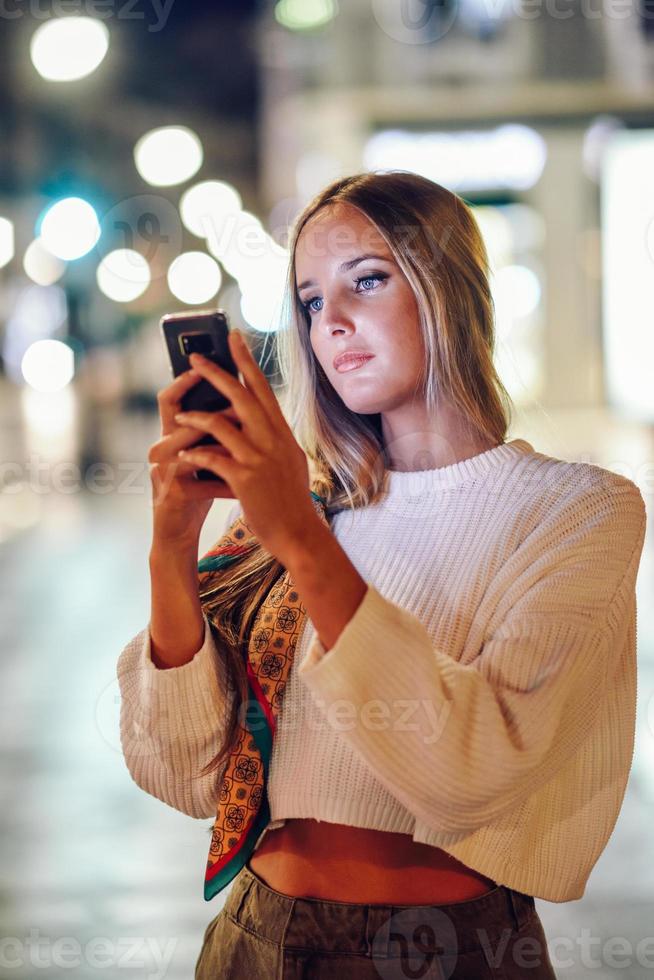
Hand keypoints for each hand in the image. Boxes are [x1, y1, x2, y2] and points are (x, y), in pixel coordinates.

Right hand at [148, 365, 241, 548]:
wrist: (178, 532)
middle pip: (181, 418)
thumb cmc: (197, 489)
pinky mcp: (173, 494)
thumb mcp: (207, 457)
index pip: (169, 399)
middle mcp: (161, 448)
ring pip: (191, 447)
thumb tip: (244, 402)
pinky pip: (205, 482)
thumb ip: (216, 433)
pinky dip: (228, 482)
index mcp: (170, 436)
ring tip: (245, 441)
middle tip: (236, 401)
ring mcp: (163, 471)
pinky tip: (246, 484)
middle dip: (210, 408)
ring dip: (220, 444)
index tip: (205, 363)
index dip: (183, 379)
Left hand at [172, 330, 317, 562]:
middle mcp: (272, 439)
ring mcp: (259, 458)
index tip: (234, 337)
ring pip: (221, 424)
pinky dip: (195, 454)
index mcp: (282, 432)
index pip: (262, 388)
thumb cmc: (291, 500)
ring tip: (178, 417)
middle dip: (215, 372)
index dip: (246, 361)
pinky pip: (212, 458)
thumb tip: (268, 419)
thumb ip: (276, 439)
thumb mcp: (290, 462)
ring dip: (195, 417)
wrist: (298, 533)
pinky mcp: (245, 479)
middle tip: (194, 356)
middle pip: (240, 395)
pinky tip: (184, 456)